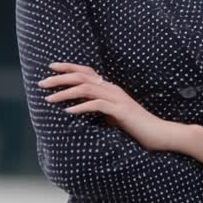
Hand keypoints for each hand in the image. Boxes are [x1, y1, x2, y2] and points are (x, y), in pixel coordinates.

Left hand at [40, 62, 176, 152]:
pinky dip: (81, 106)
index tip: (51, 68)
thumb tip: (79, 108)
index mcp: (111, 88)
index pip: (87, 72)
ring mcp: (118, 99)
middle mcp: (113, 89)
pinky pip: (97, 105)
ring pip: (87, 88)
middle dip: (60, 78)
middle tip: (42, 83)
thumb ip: (100, 108)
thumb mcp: (114, 116)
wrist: (160, 134)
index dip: (68, 67)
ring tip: (49, 98)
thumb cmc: (137, 128)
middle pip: (83, 76)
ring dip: (66, 92)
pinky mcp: (121, 111)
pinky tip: (68, 111)